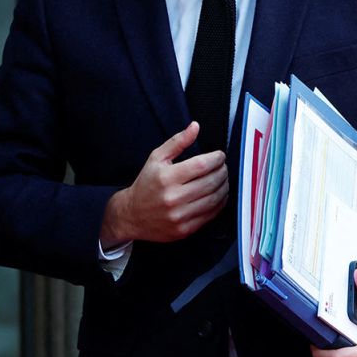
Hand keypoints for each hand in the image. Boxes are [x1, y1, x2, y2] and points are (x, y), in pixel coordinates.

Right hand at [99, 121, 227, 246]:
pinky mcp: (185, 229)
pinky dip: (219, 203)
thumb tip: (195, 126)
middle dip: (222, 171)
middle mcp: (173, 197)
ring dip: (224, 187)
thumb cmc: (146, 183)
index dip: (216, 159)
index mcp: (166, 177)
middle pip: (211, 182)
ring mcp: (180, 216)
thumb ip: (177, 142)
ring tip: (222, 179)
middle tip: (223, 167)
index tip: (220, 156)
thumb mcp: (156, 158)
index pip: (201, 165)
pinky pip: (211, 215)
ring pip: (214, 199)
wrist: (132, 215)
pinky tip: (218, 195)